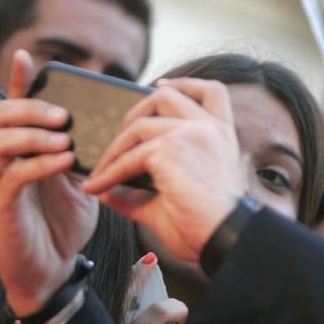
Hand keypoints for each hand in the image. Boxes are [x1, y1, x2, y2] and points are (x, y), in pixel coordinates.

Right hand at [0, 49, 99, 322]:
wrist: (54, 271)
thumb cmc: (65, 223)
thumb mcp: (82, 180)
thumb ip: (86, 152)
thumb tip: (108, 124)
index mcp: (24, 148)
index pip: (17, 105)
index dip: (20, 80)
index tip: (29, 56)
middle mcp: (4, 159)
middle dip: (30, 107)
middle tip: (62, 114)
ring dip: (33, 133)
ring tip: (64, 138)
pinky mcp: (1, 206)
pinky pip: (13, 174)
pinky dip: (39, 163)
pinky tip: (63, 161)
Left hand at [84, 78, 244, 263]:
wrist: (225, 239)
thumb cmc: (208, 227)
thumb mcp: (174, 200)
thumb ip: (141, 192)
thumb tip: (106, 191)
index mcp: (222, 136)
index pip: (210, 92)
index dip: (183, 83)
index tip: (160, 85)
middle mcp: (210, 129)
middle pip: (167, 95)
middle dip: (136, 110)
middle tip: (120, 137)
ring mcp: (191, 134)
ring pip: (140, 125)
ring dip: (114, 149)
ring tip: (101, 172)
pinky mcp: (170, 149)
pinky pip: (128, 157)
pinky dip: (108, 172)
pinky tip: (97, 187)